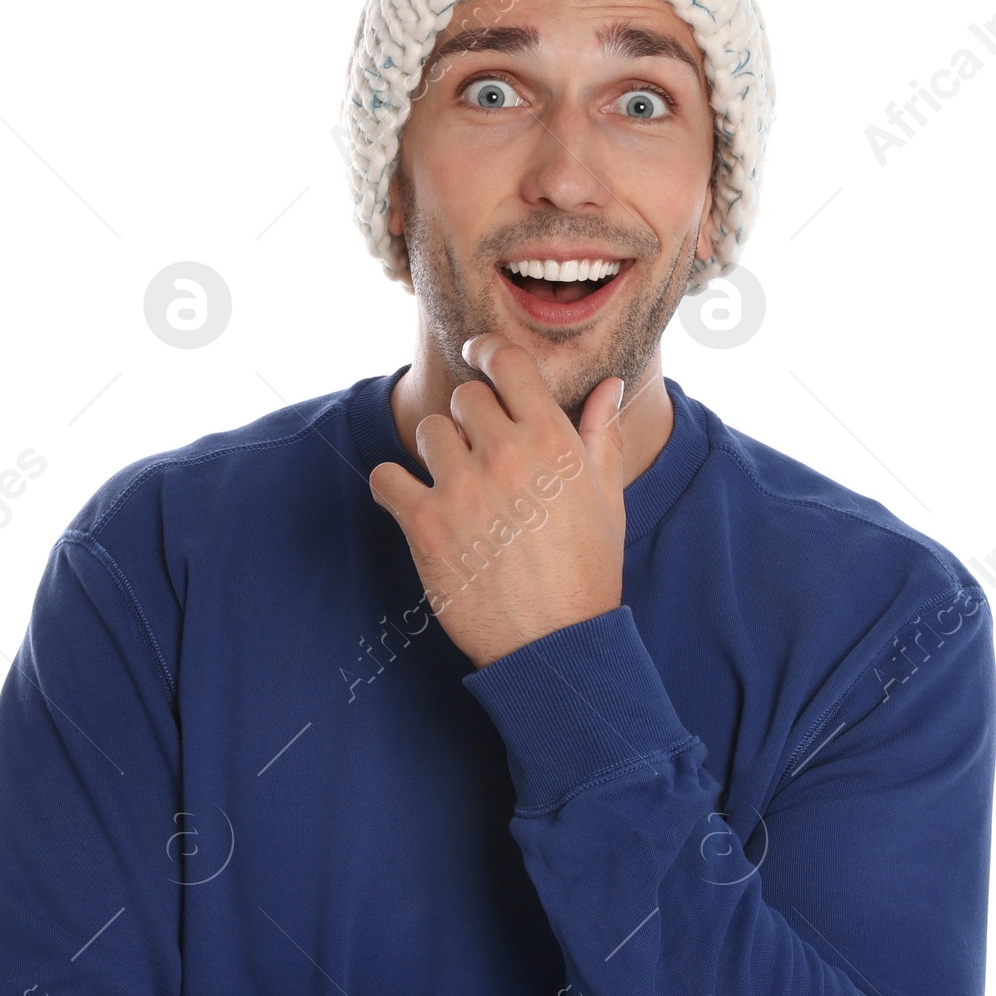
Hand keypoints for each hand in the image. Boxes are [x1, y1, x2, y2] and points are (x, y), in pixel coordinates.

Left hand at [368, 336, 626, 669]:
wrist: (556, 644)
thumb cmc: (587, 572)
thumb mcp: (607, 498)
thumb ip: (601, 435)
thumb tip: (609, 386)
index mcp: (553, 440)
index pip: (507, 362)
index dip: (488, 351)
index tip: (478, 356)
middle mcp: (506, 456)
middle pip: (464, 398)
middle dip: (470, 419)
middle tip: (480, 453)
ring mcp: (463, 489)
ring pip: (426, 432)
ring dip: (436, 453)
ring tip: (456, 485)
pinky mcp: (426, 526)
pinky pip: (386, 478)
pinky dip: (394, 487)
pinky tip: (413, 503)